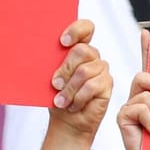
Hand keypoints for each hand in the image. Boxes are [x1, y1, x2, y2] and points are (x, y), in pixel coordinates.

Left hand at [48, 19, 111, 140]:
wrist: (67, 121)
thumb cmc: (58, 97)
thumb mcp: (50, 77)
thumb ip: (52, 62)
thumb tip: (42, 53)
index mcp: (78, 48)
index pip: (85, 28)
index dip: (76, 30)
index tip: (62, 41)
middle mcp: (92, 57)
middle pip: (82, 50)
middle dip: (66, 68)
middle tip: (55, 84)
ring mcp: (101, 70)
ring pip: (85, 71)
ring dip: (69, 89)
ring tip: (62, 100)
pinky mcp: (107, 84)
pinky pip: (92, 86)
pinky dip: (78, 98)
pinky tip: (73, 104)